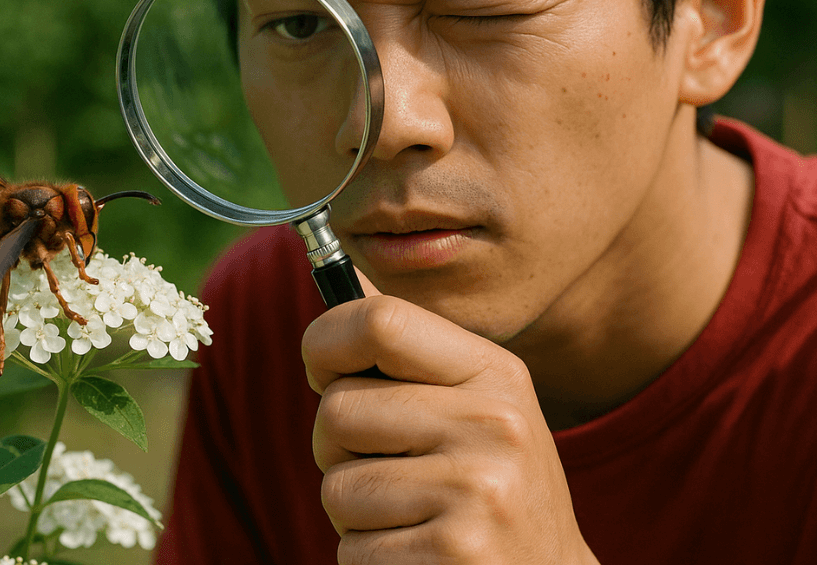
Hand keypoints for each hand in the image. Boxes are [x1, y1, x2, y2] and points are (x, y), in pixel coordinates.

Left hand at [302, 291, 597, 564]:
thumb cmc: (491, 492)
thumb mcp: (476, 410)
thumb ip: (413, 356)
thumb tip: (342, 280)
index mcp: (495, 375)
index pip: (380, 319)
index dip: (325, 342)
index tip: (321, 372)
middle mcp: (495, 424)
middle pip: (337, 410)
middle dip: (337, 451)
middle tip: (388, 475)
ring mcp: (477, 491)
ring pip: (337, 487)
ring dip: (355, 515)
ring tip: (414, 520)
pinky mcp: (452, 553)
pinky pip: (351, 549)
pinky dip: (369, 561)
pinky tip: (419, 558)